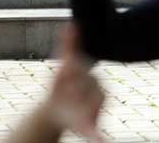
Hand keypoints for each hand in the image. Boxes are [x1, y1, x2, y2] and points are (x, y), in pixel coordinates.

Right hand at [43, 24, 105, 142]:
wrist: (57, 112)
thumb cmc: (73, 119)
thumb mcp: (84, 128)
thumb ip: (94, 133)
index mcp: (101, 91)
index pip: (94, 91)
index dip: (83, 99)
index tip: (77, 105)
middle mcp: (93, 78)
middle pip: (84, 80)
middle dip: (74, 89)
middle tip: (69, 99)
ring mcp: (80, 70)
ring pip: (73, 68)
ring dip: (68, 73)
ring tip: (63, 87)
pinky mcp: (67, 63)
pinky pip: (69, 48)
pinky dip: (69, 38)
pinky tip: (70, 26)